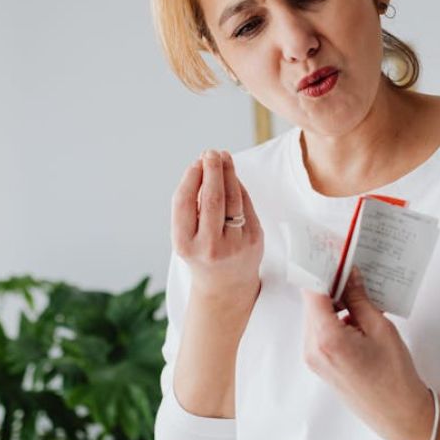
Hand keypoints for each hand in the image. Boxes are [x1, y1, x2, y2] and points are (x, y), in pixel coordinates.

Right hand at [171, 149, 263, 315]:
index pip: (184, 203)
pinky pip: (246, 206)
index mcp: (184, 244)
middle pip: (212, 198)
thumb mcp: (186, 236)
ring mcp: (234, 245)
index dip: (190, 178)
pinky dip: (238, 188)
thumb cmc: (201, 253)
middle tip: (211, 152)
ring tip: (223, 157)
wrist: (225, 287)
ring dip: (228, 173)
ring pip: (233, 199)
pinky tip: (232, 178)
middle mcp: (209, 246)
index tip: (195, 162)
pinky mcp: (254, 241)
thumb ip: (191, 207)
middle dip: (212, 170)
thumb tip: (203, 167)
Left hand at [300, 268, 434, 439]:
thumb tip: (349, 274)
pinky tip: (358, 313)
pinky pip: (321, 331)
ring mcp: (313, 358)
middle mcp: (312, 348)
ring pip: (317, 316)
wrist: (398, 414)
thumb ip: (360, 298)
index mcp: (326, 338)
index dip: (322, 268)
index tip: (333, 252)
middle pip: (313, 302)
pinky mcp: (320, 364)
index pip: (313, 290)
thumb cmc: (394, 375)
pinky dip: (335, 318)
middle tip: (350, 266)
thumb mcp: (381, 328)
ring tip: (360, 292)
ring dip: (334, 301)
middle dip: (330, 283)